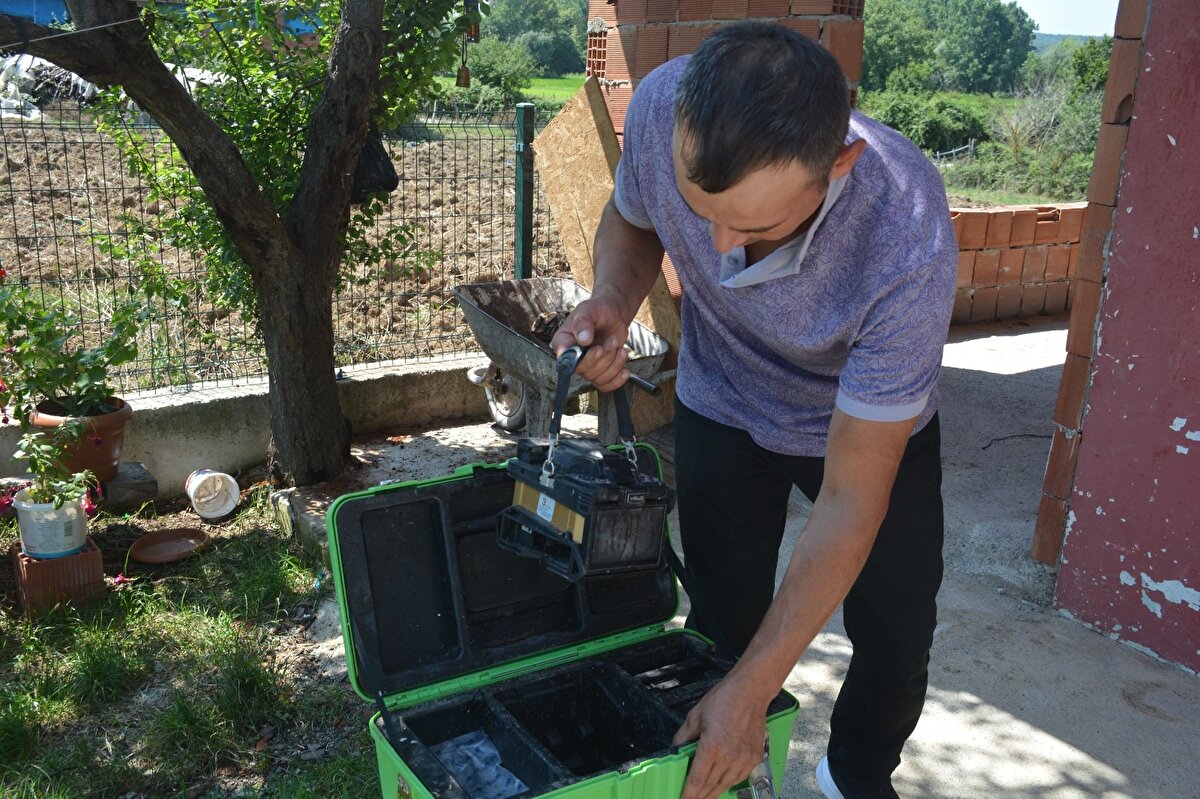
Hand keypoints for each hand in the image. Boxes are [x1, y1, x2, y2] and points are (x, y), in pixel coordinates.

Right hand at [549, 295, 630, 391]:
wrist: (612, 315)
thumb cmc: (597, 310)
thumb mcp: (588, 309)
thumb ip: (583, 322)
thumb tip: (583, 339)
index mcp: (563, 342)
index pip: (565, 359)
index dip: (581, 359)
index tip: (598, 348)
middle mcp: (572, 358)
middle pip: (584, 370)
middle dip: (603, 358)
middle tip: (612, 341)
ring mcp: (586, 367)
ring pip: (597, 378)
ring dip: (613, 364)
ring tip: (619, 347)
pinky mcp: (599, 372)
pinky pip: (605, 385)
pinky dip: (617, 380)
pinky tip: (625, 370)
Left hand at [672, 674, 770, 798]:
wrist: (751, 691)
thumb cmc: (725, 699)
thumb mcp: (696, 715)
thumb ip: (683, 736)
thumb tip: (675, 749)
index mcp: (712, 745)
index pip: (697, 778)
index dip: (688, 793)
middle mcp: (730, 755)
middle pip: (711, 785)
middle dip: (699, 796)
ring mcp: (745, 758)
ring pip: (726, 784)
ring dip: (714, 793)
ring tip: (704, 796)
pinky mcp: (756, 756)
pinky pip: (741, 777)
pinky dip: (730, 783)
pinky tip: (722, 784)